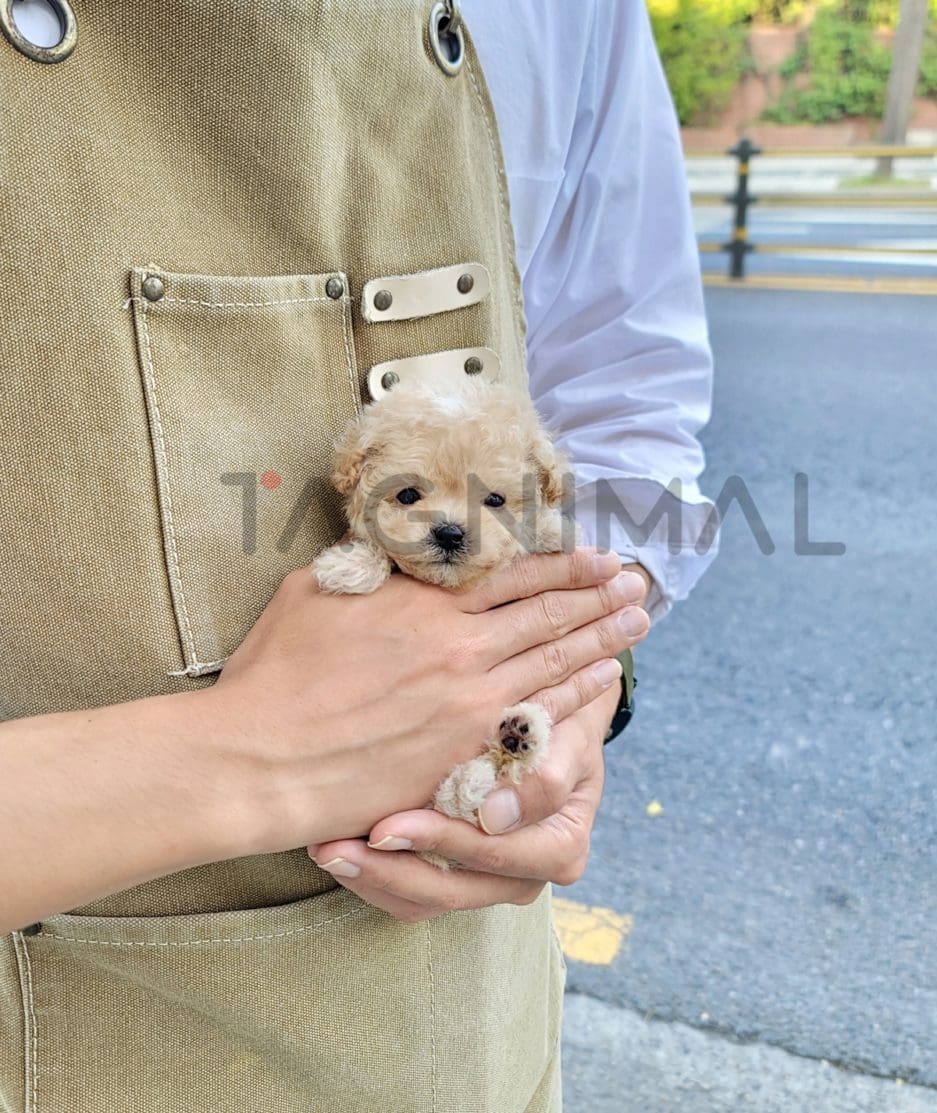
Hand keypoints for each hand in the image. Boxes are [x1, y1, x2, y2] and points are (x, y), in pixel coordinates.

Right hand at [210, 549, 647, 856]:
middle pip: (547, 616)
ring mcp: (467, 704)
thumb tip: (392, 557)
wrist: (259, 759)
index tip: (601, 554)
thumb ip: (368, 574)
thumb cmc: (272, 675)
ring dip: (601, 640)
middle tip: (638, 585)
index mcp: (425, 604)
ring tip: (637, 623)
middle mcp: (459, 649)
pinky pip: (536, 721)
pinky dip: (575, 699)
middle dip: (599, 597)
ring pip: (552, 664)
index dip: (565, 563)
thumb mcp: (314, 594)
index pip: (514, 575)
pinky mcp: (463, 753)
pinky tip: (602, 684)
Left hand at [306, 682, 619, 920]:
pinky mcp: (459, 878)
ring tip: (322, 848)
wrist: (551, 725)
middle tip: (332, 846)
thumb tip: (493, 816)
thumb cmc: (559, 721)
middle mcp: (526, 877)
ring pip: (425, 902)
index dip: (440, 842)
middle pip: (452, 891)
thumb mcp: (567, 733)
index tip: (387, 825)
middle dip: (388, 870)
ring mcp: (489, 883)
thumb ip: (545, 771)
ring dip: (371, 879)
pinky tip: (336, 846)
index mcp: (560, 847)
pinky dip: (373, 878)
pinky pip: (411, 897)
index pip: (494, 854)